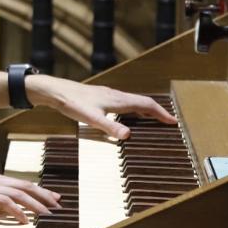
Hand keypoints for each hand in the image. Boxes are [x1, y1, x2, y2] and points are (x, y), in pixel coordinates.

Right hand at [0, 173, 60, 224]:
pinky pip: (4, 202)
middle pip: (25, 185)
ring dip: (35, 204)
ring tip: (48, 214)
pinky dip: (17, 211)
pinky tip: (25, 220)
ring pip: (18, 193)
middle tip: (59, 205)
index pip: (21, 183)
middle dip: (44, 195)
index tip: (53, 197)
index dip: (39, 190)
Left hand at [25, 75, 176, 139]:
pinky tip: (126, 118)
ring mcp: (108, 96)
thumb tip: (128, 135)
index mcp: (118, 100)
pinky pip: (124, 104)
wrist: (55, 91)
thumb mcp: (91, 118)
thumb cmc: (72, 102)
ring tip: (152, 121)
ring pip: (133, 102)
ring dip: (145, 111)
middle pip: (142, 102)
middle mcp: (116, 96)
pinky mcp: (101, 98)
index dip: (161, 113)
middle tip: (167, 122)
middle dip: (157, 112)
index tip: (173, 121)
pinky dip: (132, 110)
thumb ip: (110, 127)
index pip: (146, 104)